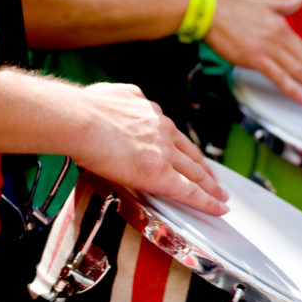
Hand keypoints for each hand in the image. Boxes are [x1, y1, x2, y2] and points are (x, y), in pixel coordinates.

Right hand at [72, 82, 228, 214]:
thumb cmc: (86, 109)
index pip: (174, 135)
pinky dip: (207, 201)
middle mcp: (163, 131)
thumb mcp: (115, 93)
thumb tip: (129, 100)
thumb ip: (128, 99)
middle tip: (215, 180)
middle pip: (191, 154)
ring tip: (220, 196)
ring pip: (195, 172)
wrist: (80, 121)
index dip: (185, 149)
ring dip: (211, 185)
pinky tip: (218, 208)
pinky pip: (190, 191)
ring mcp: (164, 153)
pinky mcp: (161, 174)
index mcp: (151, 113)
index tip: (191, 157)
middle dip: (204, 168)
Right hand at [206, 0, 301, 105]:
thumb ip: (285, 4)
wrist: (210, 11)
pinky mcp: (256, 59)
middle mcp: (280, 39)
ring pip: (298, 71)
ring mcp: (269, 50)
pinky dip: (295, 89)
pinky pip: (280, 78)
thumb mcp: (264, 2)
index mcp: (283, 27)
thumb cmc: (233, 7)